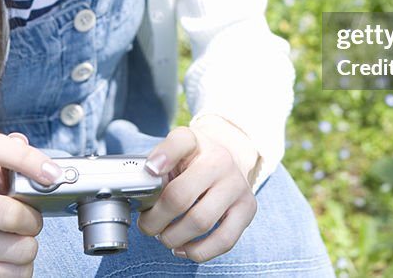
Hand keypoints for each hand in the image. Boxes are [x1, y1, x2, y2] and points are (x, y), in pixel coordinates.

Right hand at [0, 132, 63, 277]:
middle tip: (32, 221)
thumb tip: (33, 153)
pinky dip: (19, 270)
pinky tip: (8, 259)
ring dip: (28, 247)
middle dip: (33, 221)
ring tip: (17, 240)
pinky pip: (10, 274)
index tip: (54, 175)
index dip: (28, 159)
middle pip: (9, 213)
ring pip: (18, 249)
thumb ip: (15, 155)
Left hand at [136, 124, 258, 262]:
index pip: (180, 142)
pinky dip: (198, 251)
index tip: (151, 169)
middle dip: (155, 220)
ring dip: (173, 238)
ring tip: (164, 236)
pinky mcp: (248, 209)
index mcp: (197, 142)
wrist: (228, 160)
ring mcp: (237, 186)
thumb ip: (156, 163)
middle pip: (180, 196)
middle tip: (146, 225)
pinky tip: (183, 248)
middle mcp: (221, 161)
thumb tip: (144, 185)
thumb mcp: (174, 150)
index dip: (163, 156)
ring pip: (201, 222)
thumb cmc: (193, 160)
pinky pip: (224, 240)